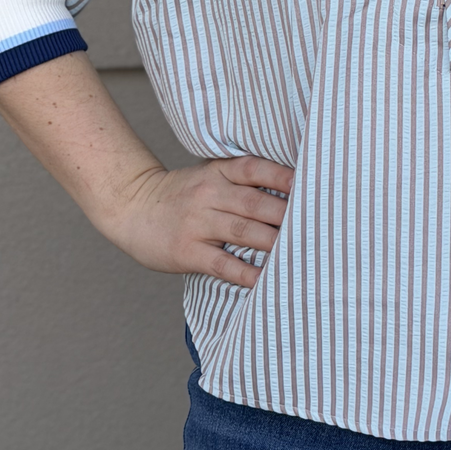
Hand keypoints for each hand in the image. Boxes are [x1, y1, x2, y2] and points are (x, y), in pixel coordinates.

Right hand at [102, 155, 295, 288]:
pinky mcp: (188, 251)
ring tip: (301, 252)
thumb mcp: (208, 175)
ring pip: (243, 232)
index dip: (283, 177)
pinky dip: (246, 273)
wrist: (131, 208)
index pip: (255, 169)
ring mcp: (197, 223)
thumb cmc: (181, 194)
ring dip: (274, 243)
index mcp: (217, 172)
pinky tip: (265, 280)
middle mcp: (209, 194)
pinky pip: (222, 263)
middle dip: (288, 215)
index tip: (313, 184)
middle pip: (256, 204)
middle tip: (318, 226)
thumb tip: (292, 191)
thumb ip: (242, 182)